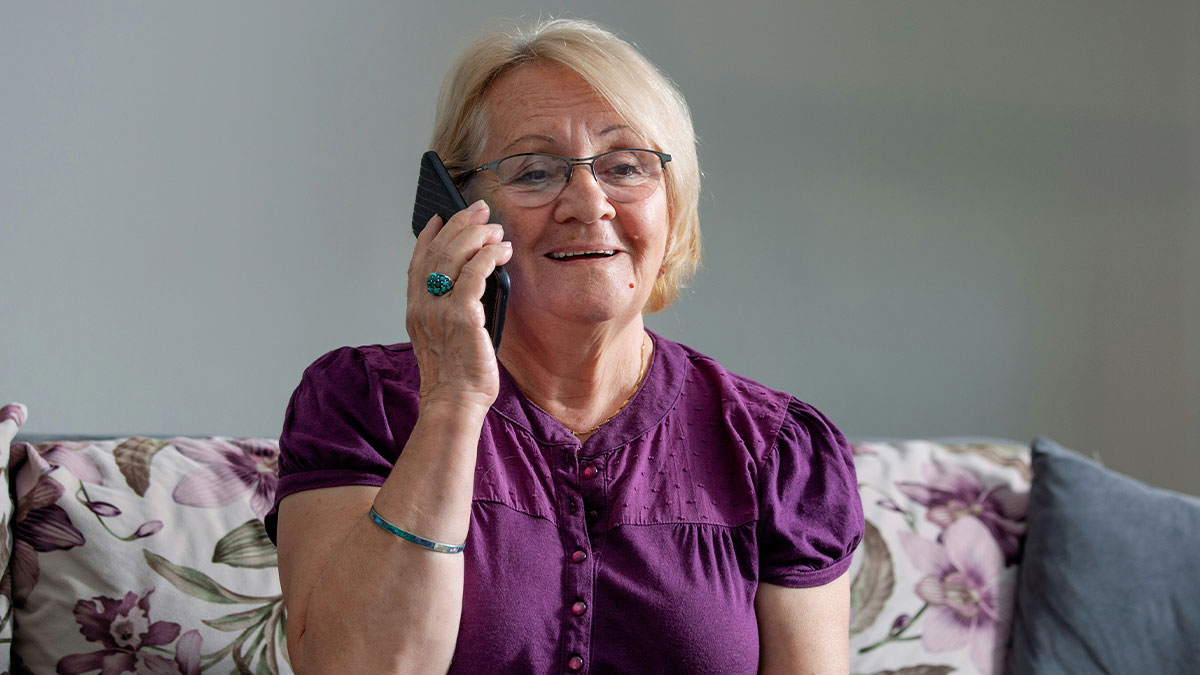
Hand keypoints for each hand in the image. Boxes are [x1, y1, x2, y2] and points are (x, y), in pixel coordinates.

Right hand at [406, 200, 512, 414]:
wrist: (454, 402)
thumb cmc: (456, 377)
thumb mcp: (445, 337)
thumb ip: (451, 310)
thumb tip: (475, 283)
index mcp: (416, 310)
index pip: (418, 261)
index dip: (429, 235)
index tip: (441, 217)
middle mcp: (423, 306)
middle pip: (438, 251)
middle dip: (460, 224)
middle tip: (479, 210)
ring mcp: (440, 310)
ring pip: (455, 256)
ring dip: (477, 235)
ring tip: (495, 229)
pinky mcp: (463, 316)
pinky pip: (476, 274)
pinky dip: (490, 256)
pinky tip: (503, 251)